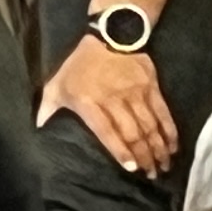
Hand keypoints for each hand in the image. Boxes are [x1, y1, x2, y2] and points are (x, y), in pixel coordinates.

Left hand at [41, 32, 177, 175]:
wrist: (109, 35)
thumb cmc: (79, 64)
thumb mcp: (56, 83)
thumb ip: (47, 107)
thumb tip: (38, 128)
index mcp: (88, 101)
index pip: (106, 131)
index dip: (120, 150)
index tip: (131, 168)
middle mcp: (113, 99)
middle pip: (132, 133)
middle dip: (144, 157)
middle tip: (151, 174)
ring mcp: (135, 93)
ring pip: (150, 127)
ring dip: (159, 149)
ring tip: (163, 166)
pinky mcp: (152, 88)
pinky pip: (163, 114)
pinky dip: (170, 132)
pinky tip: (174, 147)